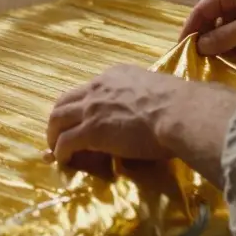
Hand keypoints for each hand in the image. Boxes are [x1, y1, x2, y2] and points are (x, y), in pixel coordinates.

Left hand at [47, 65, 235, 187]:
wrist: (181, 112)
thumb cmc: (182, 104)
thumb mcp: (159, 92)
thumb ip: (149, 99)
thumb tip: (162, 112)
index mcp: (117, 75)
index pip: (89, 89)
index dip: (82, 106)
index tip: (82, 118)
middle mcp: (99, 86)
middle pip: (65, 100)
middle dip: (58, 118)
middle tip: (59, 134)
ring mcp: (93, 107)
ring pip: (57, 119)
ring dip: (54, 135)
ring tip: (56, 149)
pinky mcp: (91, 130)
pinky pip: (65, 142)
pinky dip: (60, 151)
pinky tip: (64, 160)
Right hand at [180, 0, 235, 55]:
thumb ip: (225, 37)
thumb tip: (200, 47)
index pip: (200, 10)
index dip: (189, 29)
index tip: (181, 49)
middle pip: (212, 16)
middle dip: (204, 36)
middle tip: (197, 58)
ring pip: (227, 23)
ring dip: (220, 40)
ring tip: (214, 60)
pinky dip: (235, 39)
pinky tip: (234, 54)